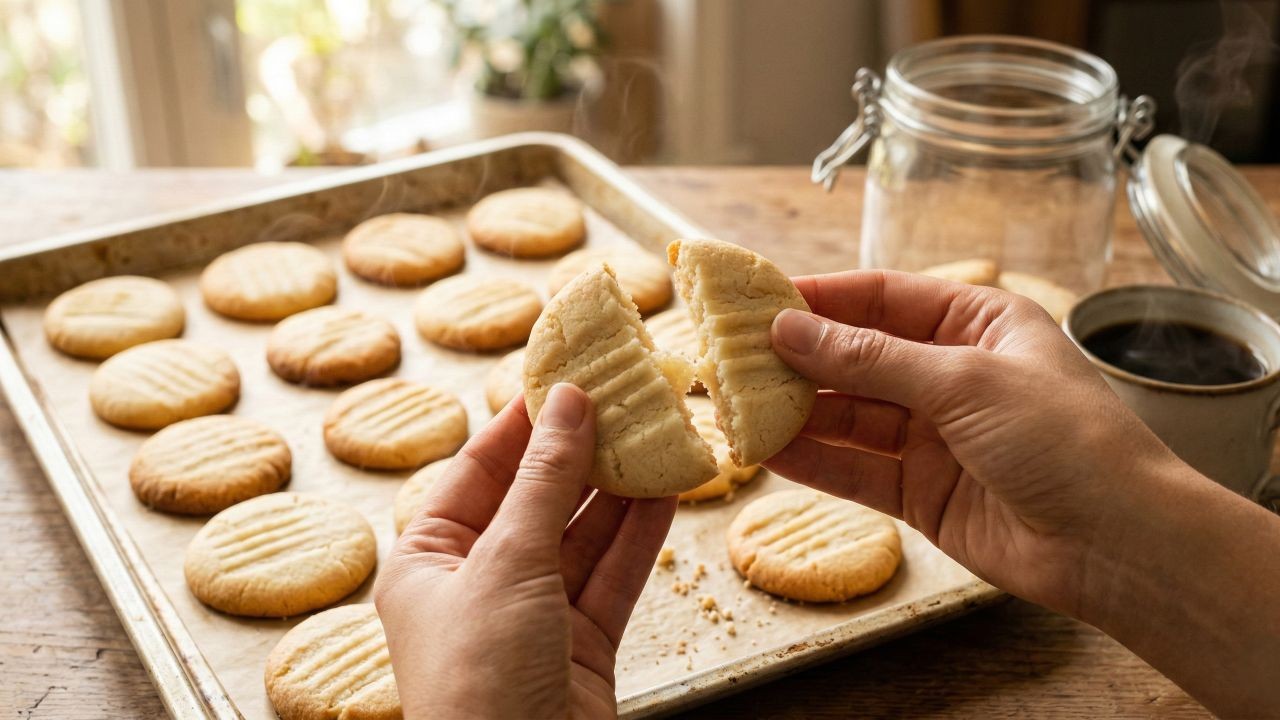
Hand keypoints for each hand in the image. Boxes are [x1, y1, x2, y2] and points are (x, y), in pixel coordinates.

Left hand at [374, 384, 676, 719]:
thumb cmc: (480, 680)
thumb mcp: (507, 563)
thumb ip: (544, 479)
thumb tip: (569, 400)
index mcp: (427, 560)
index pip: (478, 470)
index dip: (523, 422)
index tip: (567, 374)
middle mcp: (476, 584)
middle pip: (535, 499)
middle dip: (582, 453)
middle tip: (627, 397)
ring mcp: (532, 617)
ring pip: (582, 535)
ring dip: (620, 490)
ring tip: (659, 434)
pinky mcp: (581, 645)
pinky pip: (612, 574)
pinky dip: (640, 535)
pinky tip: (669, 492)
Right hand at [767, 270, 1279, 717]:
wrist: (1116, 543)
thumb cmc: (1064, 439)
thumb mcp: (963, 380)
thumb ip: (869, 359)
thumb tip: (790, 332)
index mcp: (976, 324)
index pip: (881, 298)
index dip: (819, 298)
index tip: (758, 300)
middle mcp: (950, 375)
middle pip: (855, 357)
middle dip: (796, 359)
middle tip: (731, 357)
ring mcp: (933, 436)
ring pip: (848, 415)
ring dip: (796, 412)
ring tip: (736, 405)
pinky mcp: (921, 492)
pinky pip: (855, 469)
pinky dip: (813, 461)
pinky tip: (768, 451)